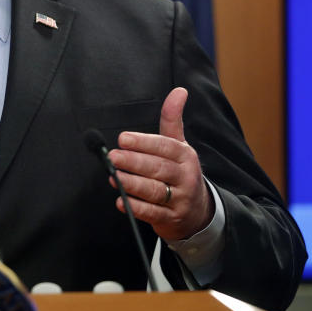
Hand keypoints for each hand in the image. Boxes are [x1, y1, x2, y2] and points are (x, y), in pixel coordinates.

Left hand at [107, 87, 213, 240]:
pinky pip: (153, 213)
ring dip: (133, 184)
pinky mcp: (171, 219)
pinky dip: (137, 208)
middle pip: (159, 168)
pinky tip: (121, 200)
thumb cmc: (180, 172)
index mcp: (185, 156)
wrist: (199, 212)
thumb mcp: (179, 146)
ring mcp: (180, 199)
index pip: (165, 147)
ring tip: (114, 177)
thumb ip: (172, 120)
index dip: (144, 142)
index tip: (123, 139)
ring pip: (155, 191)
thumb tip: (179, 91)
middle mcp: (185, 177)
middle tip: (113, 157)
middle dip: (134, 162)